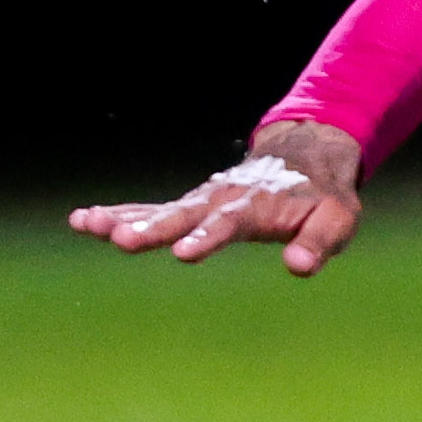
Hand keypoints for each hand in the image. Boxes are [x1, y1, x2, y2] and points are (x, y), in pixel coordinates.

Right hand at [67, 120, 365, 275]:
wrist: (306, 154)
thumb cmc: (324, 195)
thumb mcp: (337, 219)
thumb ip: (319, 242)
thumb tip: (299, 267)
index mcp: (256, 205)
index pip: (228, 223)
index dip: (206, 238)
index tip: (182, 253)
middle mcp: (221, 199)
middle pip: (182, 214)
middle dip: (151, 228)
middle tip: (119, 239)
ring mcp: (201, 200)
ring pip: (157, 209)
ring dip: (121, 216)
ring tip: (83, 223)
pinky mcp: (191, 205)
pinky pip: (150, 209)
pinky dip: (119, 212)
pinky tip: (83, 220)